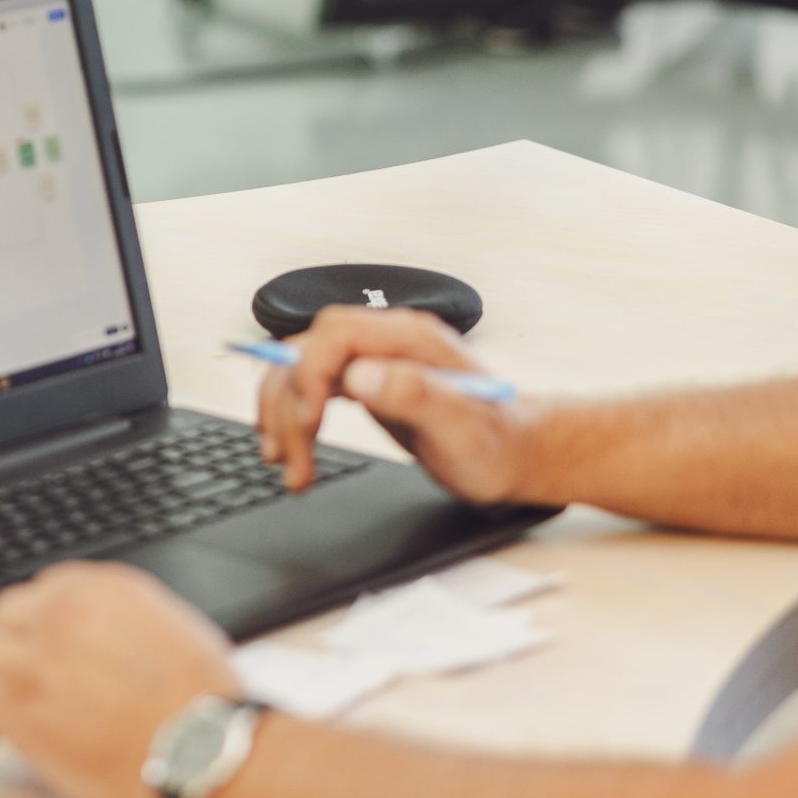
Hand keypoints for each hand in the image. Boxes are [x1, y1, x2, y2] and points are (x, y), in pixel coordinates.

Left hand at [0, 561, 240, 797]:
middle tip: (16, 681)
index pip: (42, 590)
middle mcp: (65, 612)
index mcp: (104, 587)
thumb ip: (122, 620)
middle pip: (4, 617)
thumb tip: (96, 637)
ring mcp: (39, 656)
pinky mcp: (20, 704)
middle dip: (8, 650)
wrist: (206, 753)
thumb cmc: (203, 708)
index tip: (35, 648)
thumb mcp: (173, 629)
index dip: (35, 626)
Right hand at [256, 306, 539, 502]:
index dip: (310, 372)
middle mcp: (386, 341)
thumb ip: (414, 394)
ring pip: (301, 370)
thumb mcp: (463, 428)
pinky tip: (290, 446)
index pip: (336, 333)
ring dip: (282, 415)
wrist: (515, 454)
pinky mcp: (364, 381)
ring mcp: (374, 359)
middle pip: (308, 351)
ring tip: (285, 464)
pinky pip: (312, 387)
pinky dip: (292, 416)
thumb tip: (360, 376)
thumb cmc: (498, 444)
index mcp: (411, 338)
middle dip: (289, 404)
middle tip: (290, 458)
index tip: (308, 420)